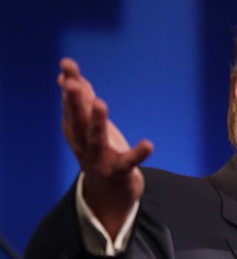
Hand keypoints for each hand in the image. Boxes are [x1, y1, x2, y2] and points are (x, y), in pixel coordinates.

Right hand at [59, 58, 152, 238]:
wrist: (108, 194)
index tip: (67, 65)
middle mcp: (84, 144)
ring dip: (98, 122)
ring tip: (101, 103)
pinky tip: (149, 144)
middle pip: (78, 120)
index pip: (71, 105)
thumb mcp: (88, 127)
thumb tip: (66, 76)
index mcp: (76, 132)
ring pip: (96, 139)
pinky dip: (139, 154)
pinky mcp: (119, 172)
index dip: (70, 85)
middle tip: (74, 82)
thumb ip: (81, 102)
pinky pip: (129, 162)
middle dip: (76, 101)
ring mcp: (101, 159)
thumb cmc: (99, 153)